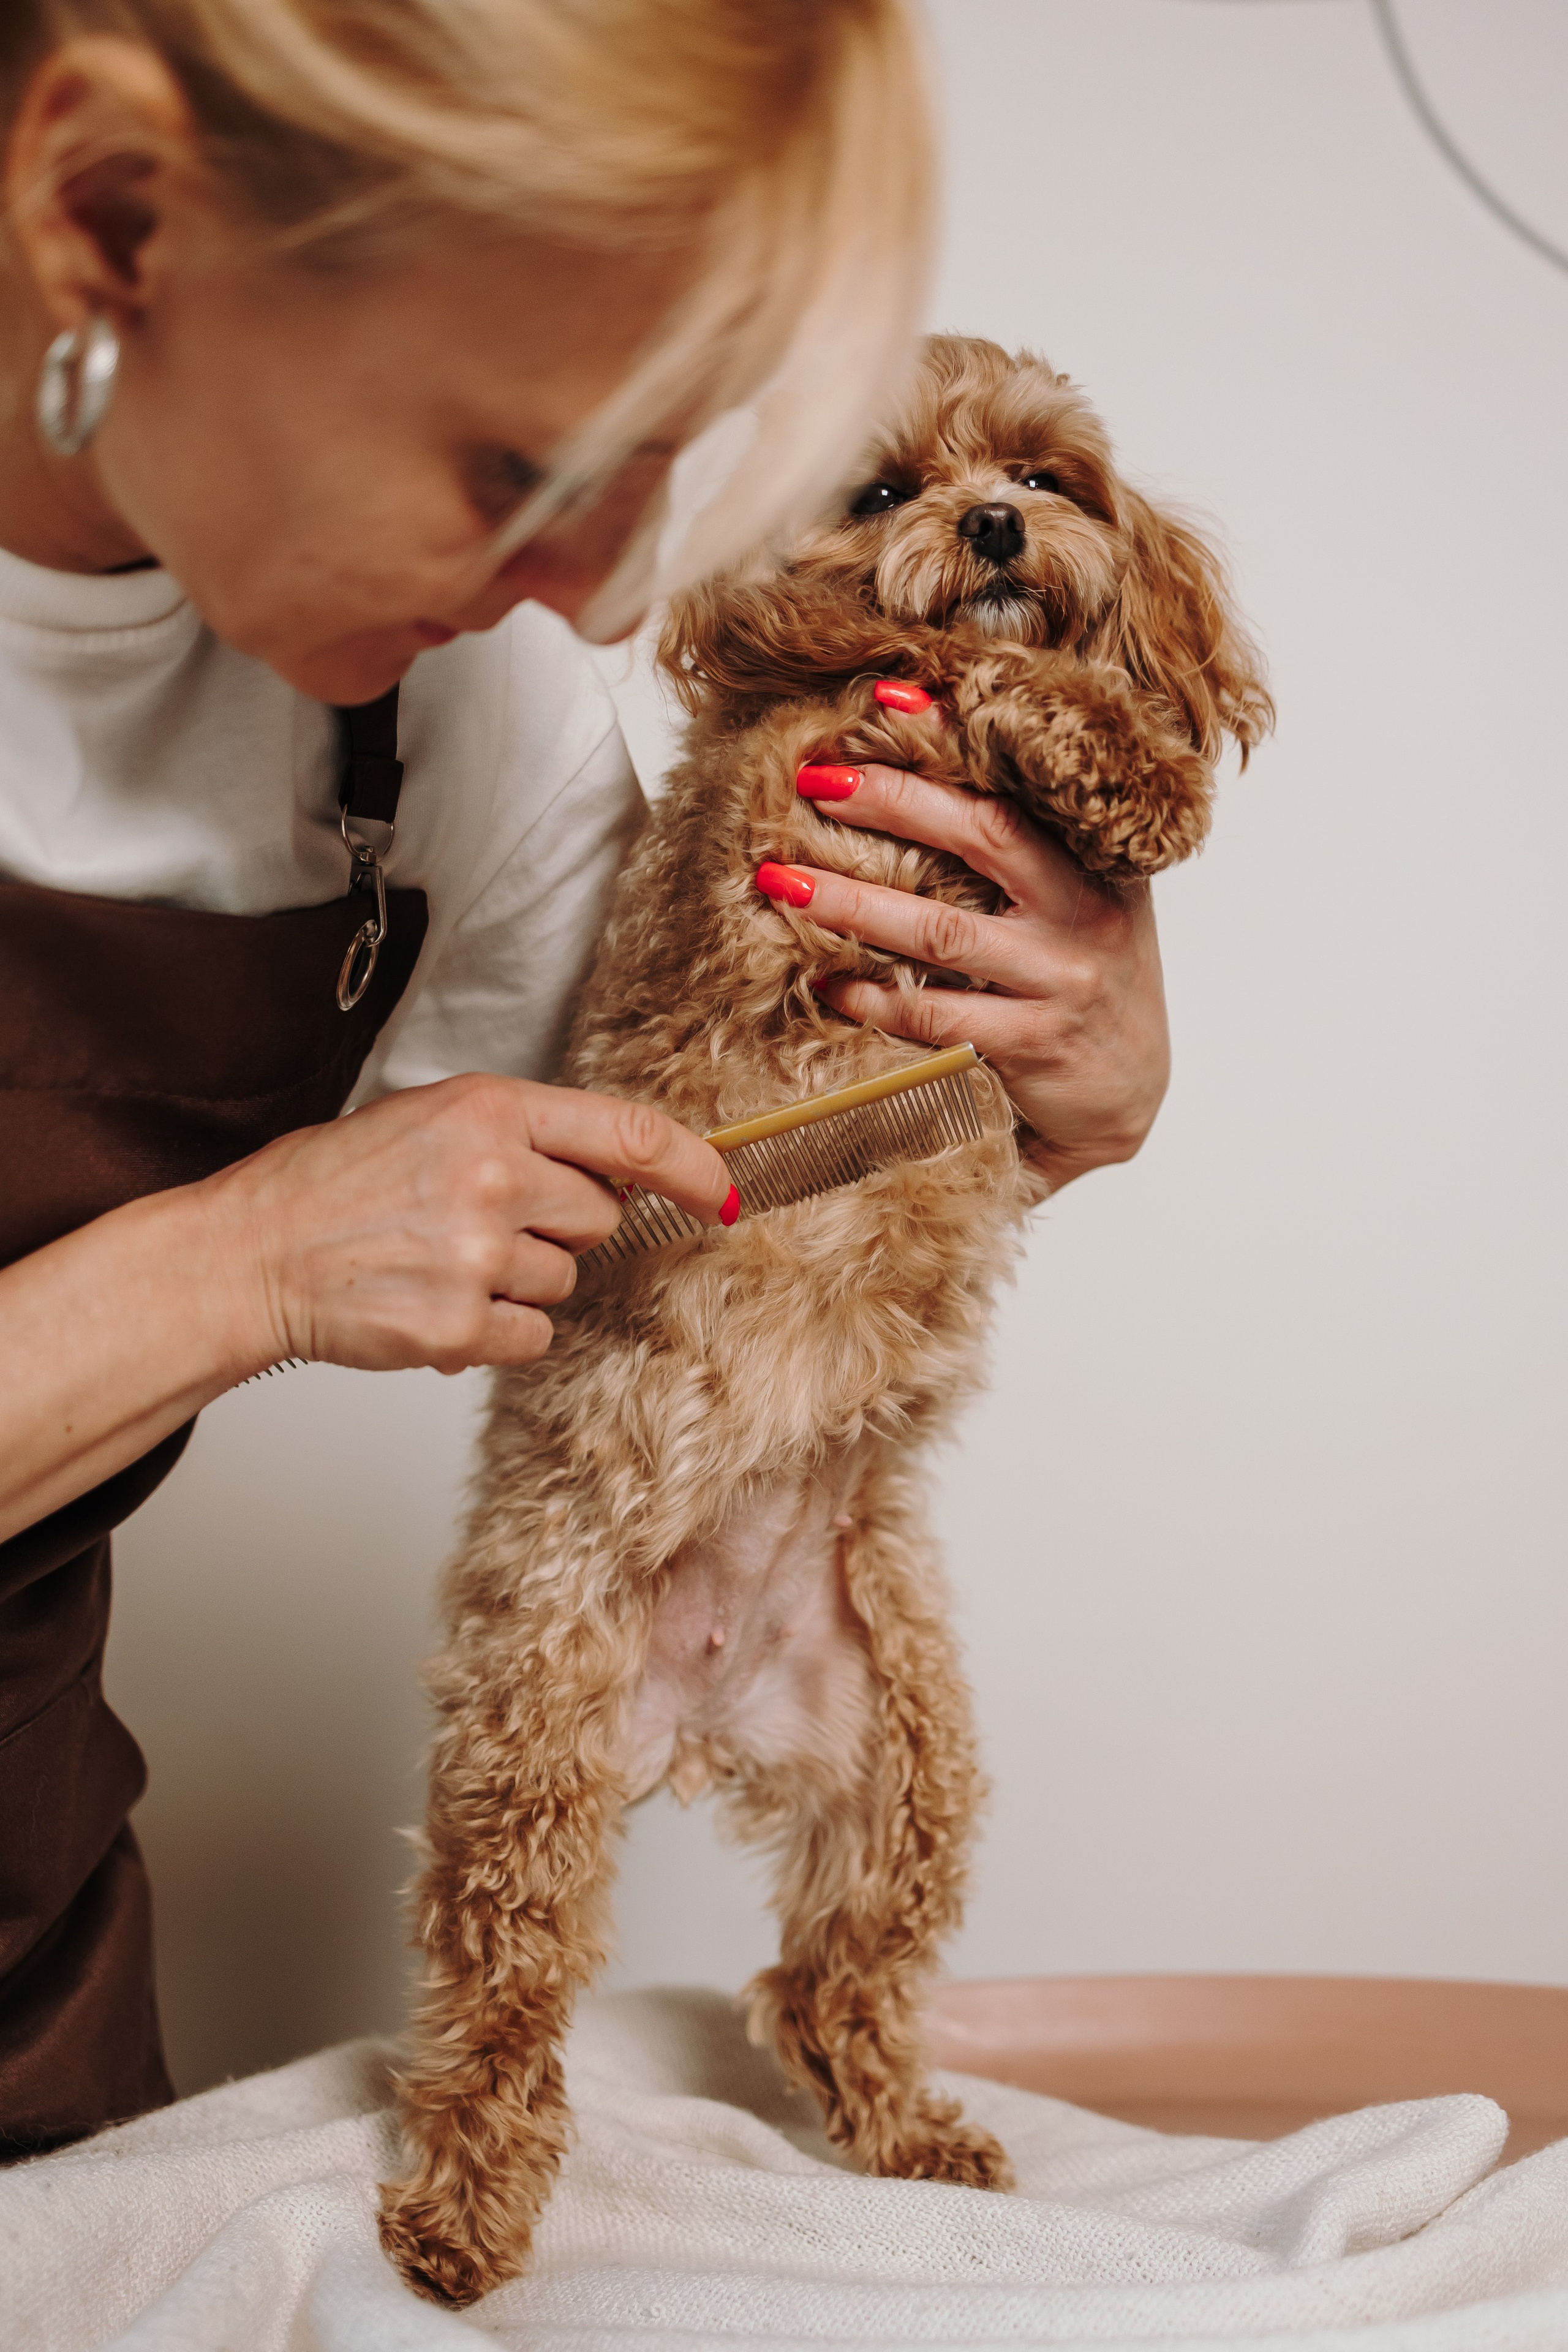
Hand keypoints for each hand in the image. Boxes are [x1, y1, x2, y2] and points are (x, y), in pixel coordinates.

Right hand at [214, 1074, 733, 1372]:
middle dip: (560, 1228)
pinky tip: (434, 1302)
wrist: (251, 1253)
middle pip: (599, 1218)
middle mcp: (494, 1176)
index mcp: (489, 1111)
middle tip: (479, 1222)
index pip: (631, 1135)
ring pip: (563, 1281)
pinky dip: (495, 1332)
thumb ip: (525, 1136)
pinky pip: (532, 1336)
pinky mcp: (462, 1325)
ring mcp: (479, 1254)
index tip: (723, 1194)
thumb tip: (623, 1170)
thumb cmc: (336, 1187)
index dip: (694, 1168)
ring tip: (439, 1260)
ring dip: (518, 1282)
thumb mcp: (431, 1121)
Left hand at [774, 711, 1170, 1191]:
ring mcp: (1060, 980)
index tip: (883, 701)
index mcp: (1094, 862)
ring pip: (941, 932)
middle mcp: (1085, 912)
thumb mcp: (1086, 898)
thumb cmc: (1088, 979)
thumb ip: (1031, 843)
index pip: (1019, 785)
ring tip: (780, 881)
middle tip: (811, 781)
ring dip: (852, 904)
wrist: (1129, 1094)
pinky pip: (935, 1016)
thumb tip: (934, 756)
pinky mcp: (1033, 1046)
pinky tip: (821, 979)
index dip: (953, 741)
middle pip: (983, 836)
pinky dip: (872, 996)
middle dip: (890, 802)